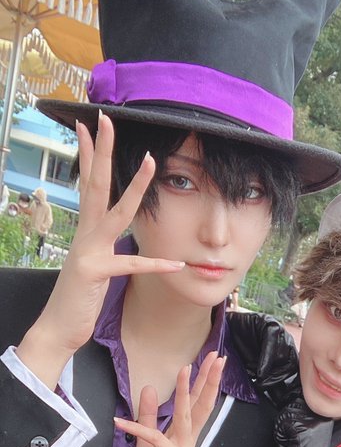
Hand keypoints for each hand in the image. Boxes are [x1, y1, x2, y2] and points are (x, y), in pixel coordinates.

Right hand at [16, 113, 184, 388]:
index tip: (90, 127)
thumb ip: (102, 247)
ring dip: (136, 186)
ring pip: (115, 211)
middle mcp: (85, 234)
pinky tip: (177, 262)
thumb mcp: (93, 265)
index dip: (89, 154)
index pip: (88, 184)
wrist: (58, 327)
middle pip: (96, 184)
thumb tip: (111, 235)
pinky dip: (155, 263)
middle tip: (106, 119)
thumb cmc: (77, 298)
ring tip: (152, 162)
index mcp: (86, 231)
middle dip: (102, 151)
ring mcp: (89, 251)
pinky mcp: (96, 273)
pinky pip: (131, 264)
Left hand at [114, 352, 224, 446]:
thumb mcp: (146, 439)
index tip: (214, 359)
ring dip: (184, 393)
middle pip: (201, 405)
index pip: (198, 401)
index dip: (206, 380)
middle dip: (209, 380)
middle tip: (217, 357)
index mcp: (185, 432)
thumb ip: (148, 414)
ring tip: (184, 370)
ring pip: (186, 417)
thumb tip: (149, 386)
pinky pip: (154, 440)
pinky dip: (137, 429)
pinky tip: (120, 420)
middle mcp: (188, 439)